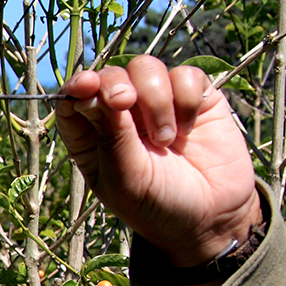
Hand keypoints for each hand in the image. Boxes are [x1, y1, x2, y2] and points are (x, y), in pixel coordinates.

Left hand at [55, 55, 261, 268]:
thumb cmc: (157, 204)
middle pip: (110, 74)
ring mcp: (157, 103)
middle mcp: (121, 115)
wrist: (212, 218)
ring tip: (166, 139)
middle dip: (115, 84)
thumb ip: (110, 134)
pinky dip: (186, 98)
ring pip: (146, 68)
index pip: (74, 99)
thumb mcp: (125, 177)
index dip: (77, 85)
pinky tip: (189, 129)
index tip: (86, 85)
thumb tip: (93, 89)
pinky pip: (186, 74)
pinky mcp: (194, 98)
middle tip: (126, 102)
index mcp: (91, 136)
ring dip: (155, 98)